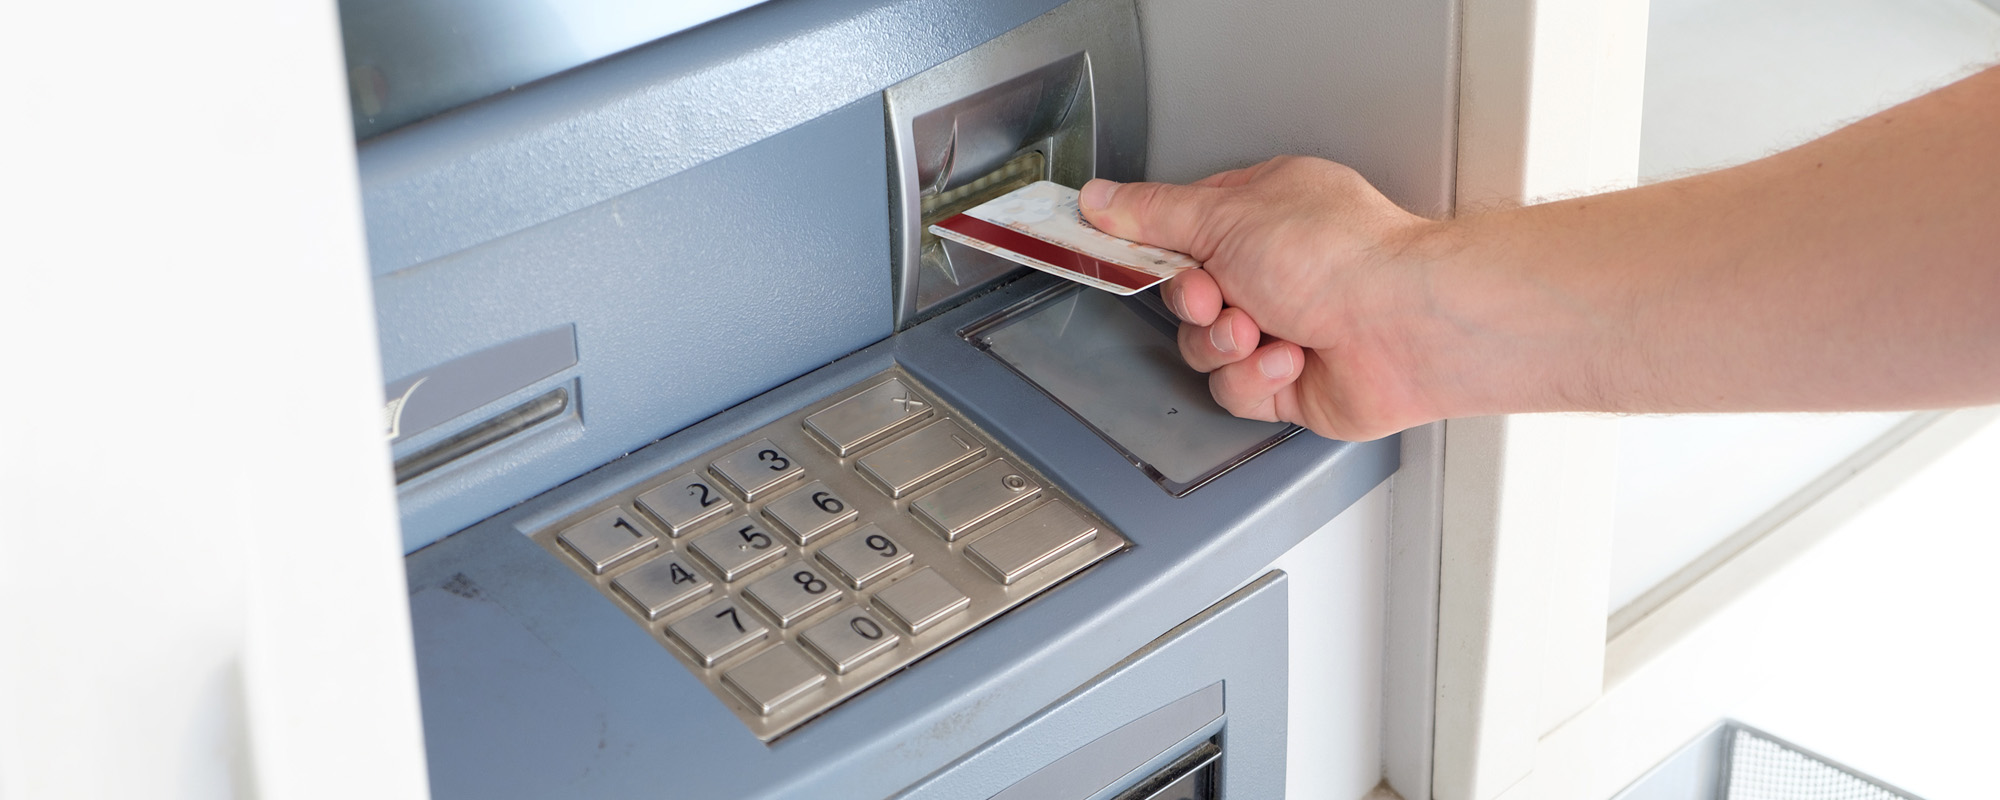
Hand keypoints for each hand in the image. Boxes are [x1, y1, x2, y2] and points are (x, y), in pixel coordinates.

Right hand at [1080, 156, 1443, 440]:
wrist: (1403, 326)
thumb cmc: (1342, 257)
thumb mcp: (1226, 216)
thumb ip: (1154, 213)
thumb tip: (1102, 200)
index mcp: (1261, 211)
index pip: (1179, 226)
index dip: (1146, 245)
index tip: (1114, 252)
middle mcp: (1272, 267)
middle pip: (1185, 295)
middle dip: (1193, 302)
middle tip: (1214, 295)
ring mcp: (1282, 325)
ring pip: (1204, 348)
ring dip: (1226, 343)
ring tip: (1262, 329)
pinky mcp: (1288, 382)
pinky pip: (1234, 389)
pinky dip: (1257, 376)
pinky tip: (1292, 358)